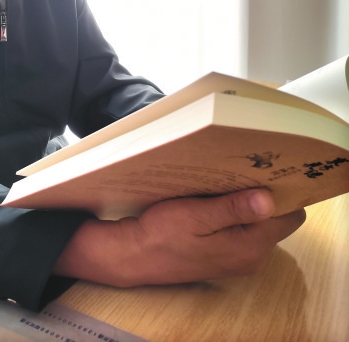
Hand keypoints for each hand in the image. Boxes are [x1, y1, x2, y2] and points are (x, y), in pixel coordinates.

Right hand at [53, 188, 305, 286]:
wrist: (136, 256)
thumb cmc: (163, 234)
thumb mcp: (196, 216)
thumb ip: (233, 210)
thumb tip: (269, 200)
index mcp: (249, 247)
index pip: (289, 216)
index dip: (285, 191)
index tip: (271, 168)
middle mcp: (252, 257)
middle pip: (277, 219)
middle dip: (267, 194)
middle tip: (249, 166)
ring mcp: (240, 259)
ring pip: (260, 223)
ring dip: (250, 202)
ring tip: (233, 177)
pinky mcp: (226, 256)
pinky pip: (244, 230)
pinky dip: (238, 212)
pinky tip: (219, 196)